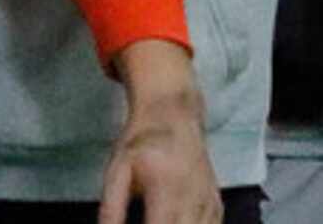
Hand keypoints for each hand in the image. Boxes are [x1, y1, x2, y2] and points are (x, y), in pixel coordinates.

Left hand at [100, 40, 217, 223]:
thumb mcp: (117, 169)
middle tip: (147, 220)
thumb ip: (112, 206)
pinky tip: (174, 221)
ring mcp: (210, 204)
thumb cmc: (142, 142)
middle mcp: (194, 199)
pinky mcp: (217, 206)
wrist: (174, 116)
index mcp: (166, 189)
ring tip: (155, 219)